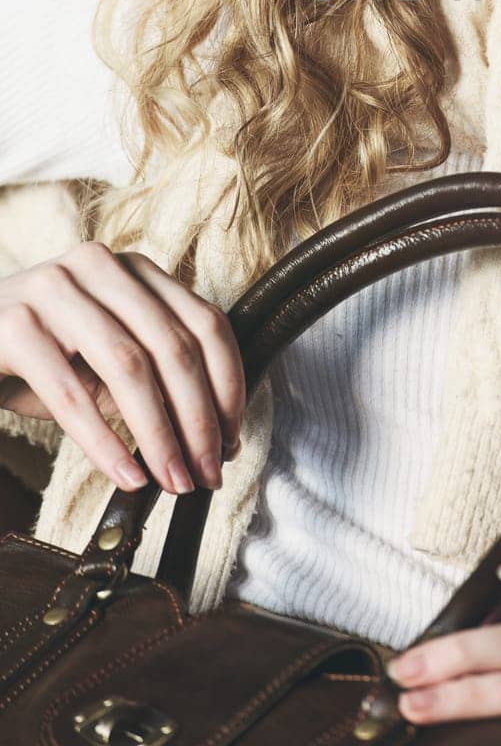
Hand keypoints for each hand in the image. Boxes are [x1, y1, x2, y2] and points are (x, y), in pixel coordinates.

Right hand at [0, 239, 245, 496]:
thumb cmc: (36, 357)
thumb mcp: (102, 360)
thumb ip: (153, 381)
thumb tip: (212, 439)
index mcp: (132, 269)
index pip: (206, 322)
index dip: (228, 385)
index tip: (233, 440)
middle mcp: (98, 265)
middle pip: (174, 346)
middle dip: (199, 419)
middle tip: (209, 473)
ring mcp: (53, 288)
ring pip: (129, 367)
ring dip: (160, 435)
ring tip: (173, 481)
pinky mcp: (13, 325)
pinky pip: (71, 393)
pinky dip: (105, 442)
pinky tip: (126, 475)